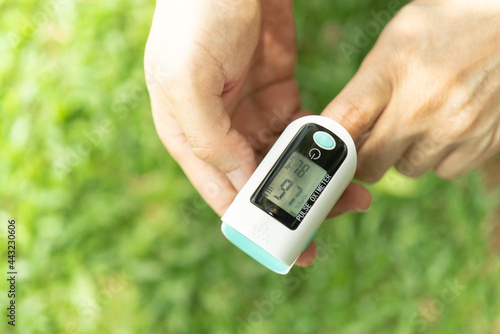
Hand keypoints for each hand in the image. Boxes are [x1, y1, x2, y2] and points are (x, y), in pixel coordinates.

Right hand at [145, 0, 370, 265]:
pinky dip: (323, 145)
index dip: (254, 223)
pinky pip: (303, 129)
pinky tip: (345, 156)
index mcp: (187, 132)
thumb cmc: (197, 15)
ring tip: (352, 195)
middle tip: (329, 223)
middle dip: (292, 204)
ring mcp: (250, 112)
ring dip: (315, 179)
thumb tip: (239, 183)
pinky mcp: (278, 93)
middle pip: (257, 181)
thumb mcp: (186, 77)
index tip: (289, 247)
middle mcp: (218, 129)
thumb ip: (208, 136)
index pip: (220, 191)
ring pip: (285, 160)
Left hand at [323, 0, 499, 181]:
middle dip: (366, 155)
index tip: (328, 150)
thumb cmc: (446, 27)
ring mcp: (457, 128)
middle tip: (374, 135)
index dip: (331, 145)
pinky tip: (445, 127)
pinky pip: (445, 171)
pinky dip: (441, 157)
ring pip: (407, 170)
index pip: (345, 124)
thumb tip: (339, 131)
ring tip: (418, 121)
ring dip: (405, 155)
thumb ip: (364, 88)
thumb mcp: (394, 41)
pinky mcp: (485, 142)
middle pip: (371, 164)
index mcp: (393, 72)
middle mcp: (423, 106)